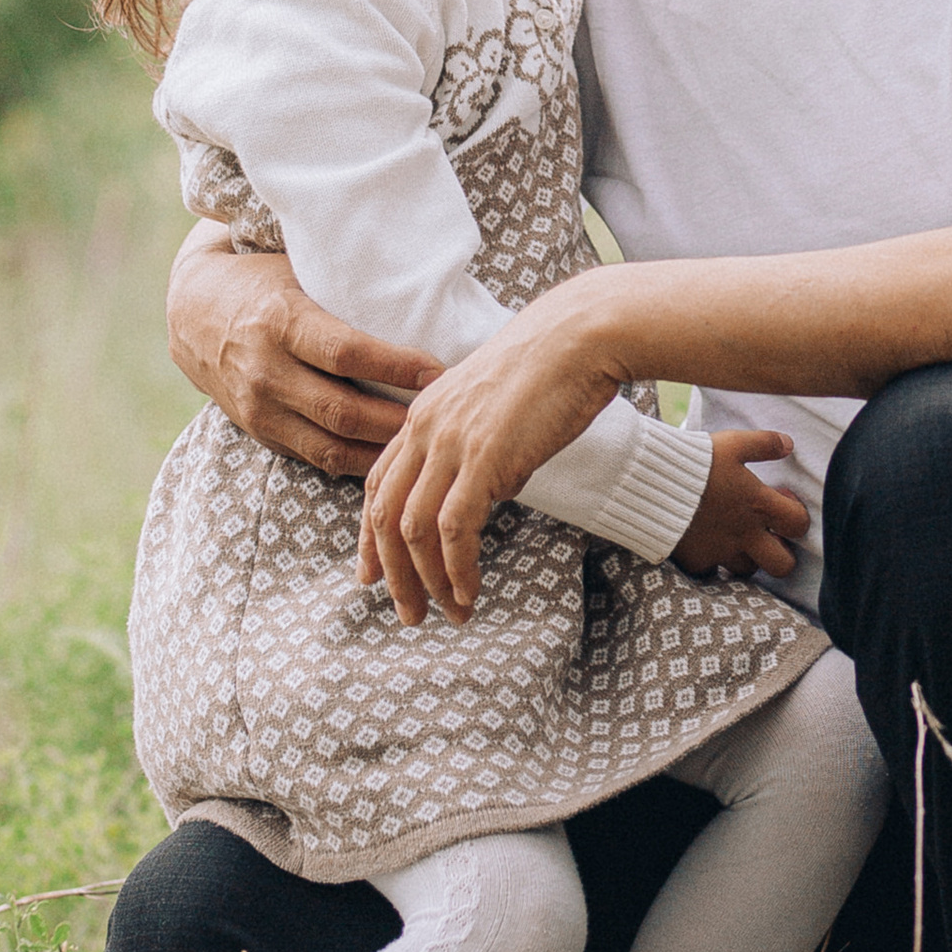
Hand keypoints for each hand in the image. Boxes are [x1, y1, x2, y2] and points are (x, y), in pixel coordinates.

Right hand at [166, 224, 438, 476]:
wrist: (193, 313)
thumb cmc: (264, 282)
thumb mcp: (298, 270)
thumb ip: (346, 287)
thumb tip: (422, 286)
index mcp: (281, 321)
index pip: (347, 352)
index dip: (396, 366)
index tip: (438, 370)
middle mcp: (267, 371)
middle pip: (343, 410)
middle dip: (398, 421)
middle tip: (444, 417)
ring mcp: (260, 409)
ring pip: (332, 446)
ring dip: (382, 452)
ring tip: (424, 445)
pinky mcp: (261, 433)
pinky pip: (317, 459)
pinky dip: (357, 463)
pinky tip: (391, 459)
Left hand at [357, 289, 623, 622]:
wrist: (581, 337)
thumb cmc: (553, 369)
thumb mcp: (496, 410)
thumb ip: (479, 450)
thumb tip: (489, 494)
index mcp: (424, 414)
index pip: (378, 483)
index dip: (370, 536)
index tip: (372, 575)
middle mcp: (426, 428)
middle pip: (385, 513)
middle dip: (393, 573)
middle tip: (409, 614)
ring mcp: (451, 442)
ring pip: (413, 529)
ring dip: (426, 580)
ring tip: (447, 612)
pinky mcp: (483, 457)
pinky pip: (454, 528)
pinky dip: (457, 568)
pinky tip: (469, 591)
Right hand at [674, 432, 807, 583]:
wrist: (651, 485)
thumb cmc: (694, 462)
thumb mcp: (732, 443)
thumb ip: (763, 444)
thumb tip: (788, 444)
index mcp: (758, 505)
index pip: (798, 524)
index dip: (797, 515)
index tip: (782, 502)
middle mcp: (744, 535)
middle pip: (782, 565)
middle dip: (781, 553)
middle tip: (769, 535)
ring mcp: (720, 552)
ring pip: (747, 570)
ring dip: (747, 556)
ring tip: (737, 537)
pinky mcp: (695, 561)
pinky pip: (711, 571)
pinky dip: (712, 562)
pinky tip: (707, 545)